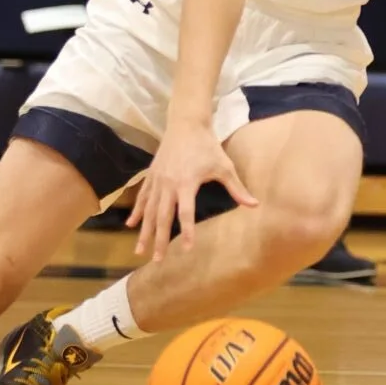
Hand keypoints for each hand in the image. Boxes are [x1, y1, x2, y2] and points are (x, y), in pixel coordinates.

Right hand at [127, 118, 256, 263]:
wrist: (186, 124)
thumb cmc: (207, 146)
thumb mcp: (224, 166)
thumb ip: (237, 188)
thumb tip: (254, 205)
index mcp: (186, 182)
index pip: (185, 212)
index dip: (186, 231)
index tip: (186, 249)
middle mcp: (168, 184)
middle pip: (161, 217)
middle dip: (159, 239)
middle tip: (157, 261)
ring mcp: (157, 180)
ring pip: (148, 210)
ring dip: (144, 231)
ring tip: (139, 250)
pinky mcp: (151, 175)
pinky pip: (142, 197)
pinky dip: (137, 212)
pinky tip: (131, 225)